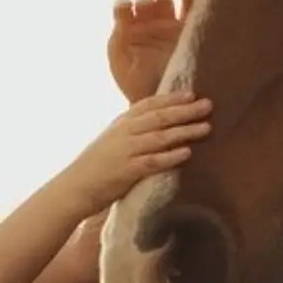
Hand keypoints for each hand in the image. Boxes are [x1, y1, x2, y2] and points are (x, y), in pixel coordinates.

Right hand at [59, 90, 211, 214]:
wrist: (74, 188)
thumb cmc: (96, 166)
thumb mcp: (113, 140)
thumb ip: (133, 130)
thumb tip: (159, 122)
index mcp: (121, 123)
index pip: (149, 105)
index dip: (171, 98)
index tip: (191, 93)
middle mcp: (124, 132)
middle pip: (159, 117)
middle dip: (185, 110)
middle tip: (208, 105)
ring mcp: (126, 151)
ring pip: (160, 137)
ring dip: (184, 131)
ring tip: (206, 127)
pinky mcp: (127, 171)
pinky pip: (153, 161)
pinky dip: (170, 156)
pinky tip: (187, 152)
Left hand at [108, 0, 194, 103]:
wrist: (163, 102)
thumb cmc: (136, 85)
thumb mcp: (121, 63)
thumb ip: (117, 40)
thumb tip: (120, 20)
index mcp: (127, 29)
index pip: (123, 8)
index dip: (124, 4)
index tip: (126, 6)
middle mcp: (147, 23)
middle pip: (146, 1)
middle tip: (147, 2)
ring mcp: (168, 25)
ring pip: (166, 0)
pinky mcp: (187, 30)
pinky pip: (189, 10)